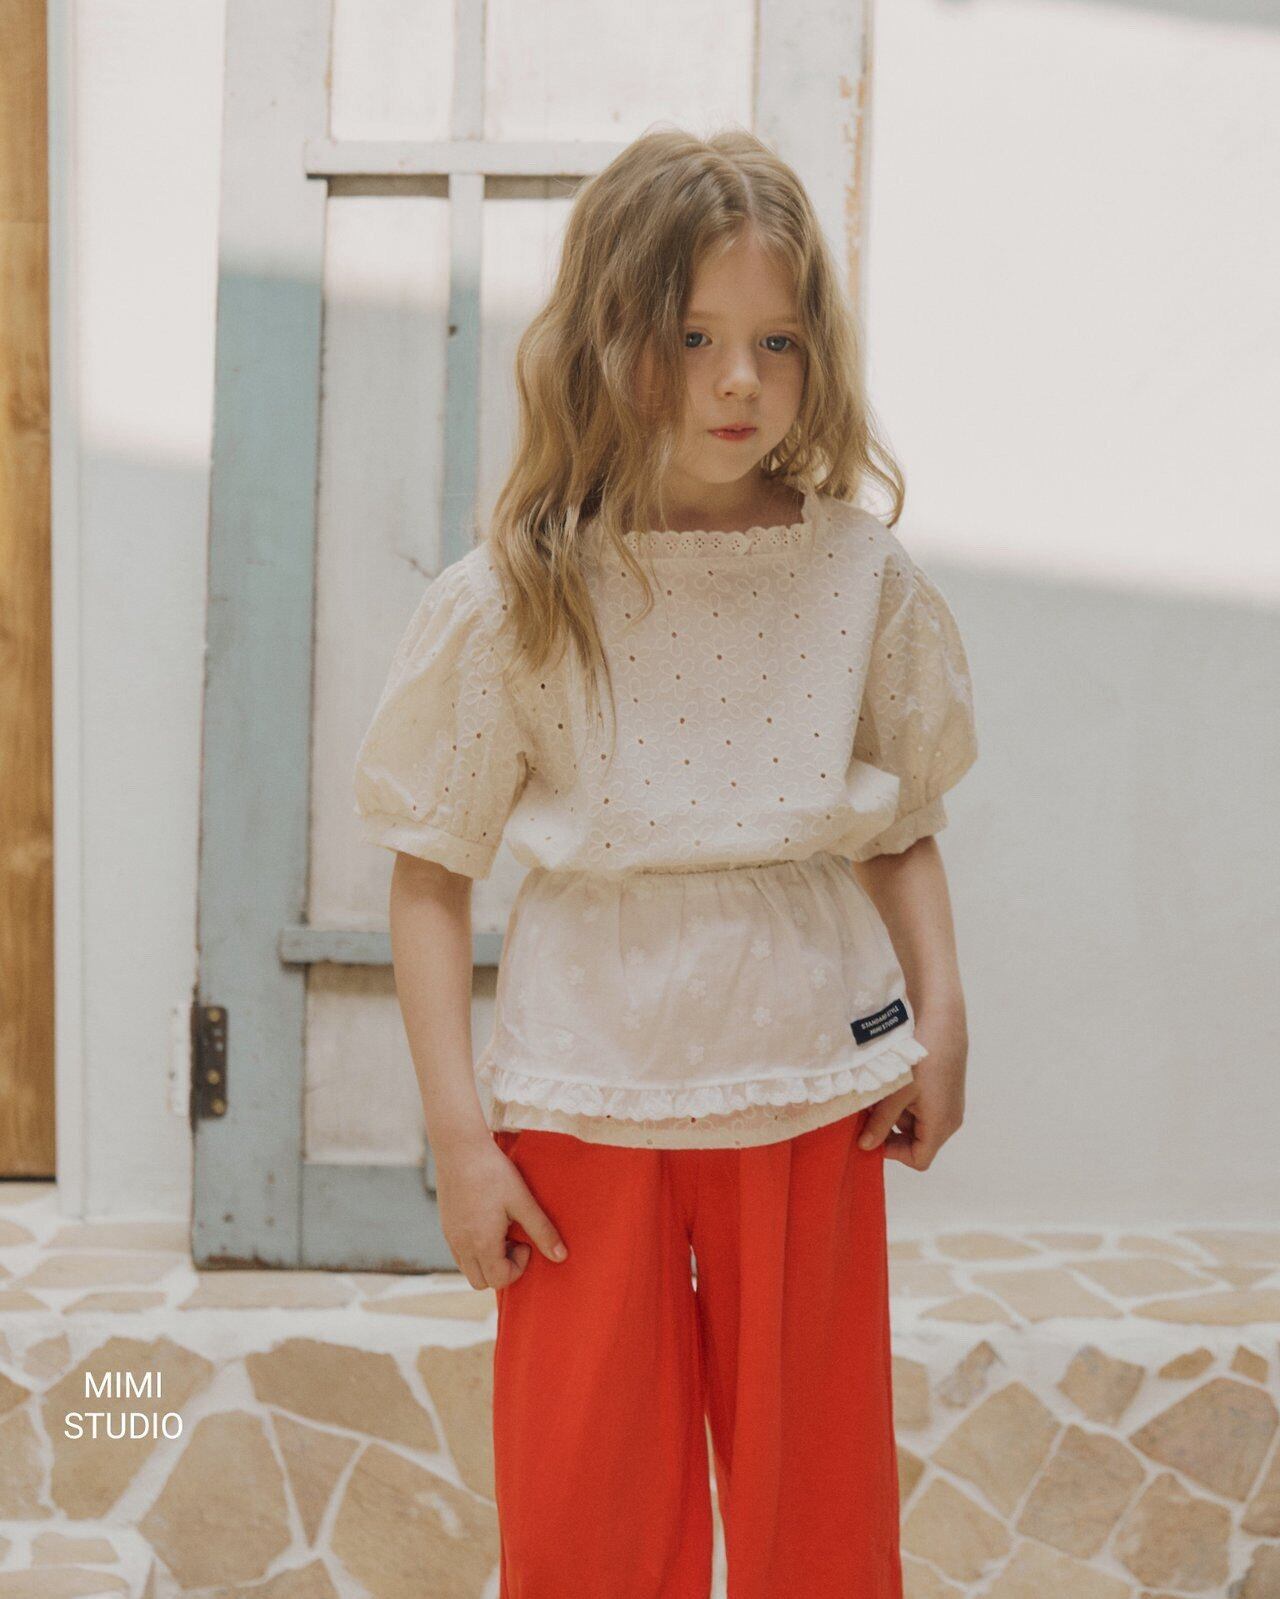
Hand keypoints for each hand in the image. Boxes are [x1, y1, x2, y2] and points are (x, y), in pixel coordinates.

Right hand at [433, 1135, 568, 1289]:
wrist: (459, 1148)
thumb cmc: (493, 1172)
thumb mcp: (522, 1201)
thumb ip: (542, 1231)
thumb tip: (561, 1257)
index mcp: (481, 1243)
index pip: (499, 1279)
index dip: (518, 1266)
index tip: (526, 1241)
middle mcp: (461, 1245)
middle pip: (481, 1281)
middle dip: (501, 1268)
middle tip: (513, 1239)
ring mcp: (450, 1236)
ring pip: (467, 1268)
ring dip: (487, 1260)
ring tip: (500, 1230)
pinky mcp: (445, 1225)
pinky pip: (459, 1253)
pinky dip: (474, 1249)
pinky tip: (487, 1221)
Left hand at [857, 1010, 967, 1170]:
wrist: (942, 1022)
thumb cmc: (921, 1059)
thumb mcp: (896, 1093)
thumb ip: (880, 1123)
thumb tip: (865, 1147)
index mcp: (940, 1126)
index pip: (918, 1159)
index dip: (893, 1153)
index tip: (871, 1136)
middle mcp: (949, 1120)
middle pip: (917, 1142)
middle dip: (890, 1130)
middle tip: (868, 1112)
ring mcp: (948, 1105)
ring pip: (916, 1123)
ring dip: (895, 1113)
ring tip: (878, 1093)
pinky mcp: (944, 1091)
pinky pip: (922, 1107)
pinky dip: (904, 1101)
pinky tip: (890, 1084)